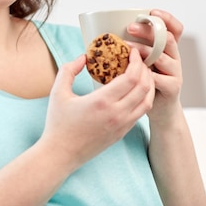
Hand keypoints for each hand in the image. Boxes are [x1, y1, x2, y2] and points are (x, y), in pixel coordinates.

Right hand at [41, 51, 153, 169]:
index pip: (131, 77)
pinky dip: (144, 97)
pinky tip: (136, 90)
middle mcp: (116, 114)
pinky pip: (141, 112)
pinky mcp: (122, 133)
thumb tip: (83, 57)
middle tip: (138, 59)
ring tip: (140, 73)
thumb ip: (69, 70)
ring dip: (148, 84)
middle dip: (145, 69)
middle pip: (144, 87)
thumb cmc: (58, 123)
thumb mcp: (58, 92)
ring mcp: (122, 125)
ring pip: (147, 101)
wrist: (61, 154)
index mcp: (102, 101)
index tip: (132, 51)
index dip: (136, 61)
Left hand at [126, 9, 183, 122]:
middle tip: (130, 28)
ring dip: (144, 51)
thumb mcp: (140, 60)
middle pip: (167, 39)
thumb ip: (131, 46)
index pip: (174, 28)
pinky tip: (134, 73)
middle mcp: (174, 57)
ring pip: (163, 57)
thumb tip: (103, 31)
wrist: (159, 109)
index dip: (166, 18)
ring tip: (127, 49)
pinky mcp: (173, 88)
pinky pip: (161, 79)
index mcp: (167, 48)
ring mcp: (175, 72)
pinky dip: (147, 75)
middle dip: (148, 31)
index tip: (151, 12)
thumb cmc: (143, 80)